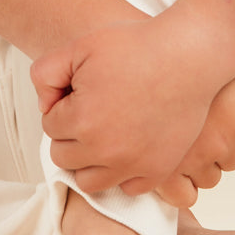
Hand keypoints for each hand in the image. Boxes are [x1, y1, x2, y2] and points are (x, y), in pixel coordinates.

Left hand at [31, 17, 222, 196]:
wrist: (189, 55)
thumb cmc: (136, 46)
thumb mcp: (79, 46)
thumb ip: (45, 74)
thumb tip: (45, 108)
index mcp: (81, 120)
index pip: (50, 126)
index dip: (63, 105)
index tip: (82, 89)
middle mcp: (105, 150)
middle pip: (64, 157)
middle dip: (71, 134)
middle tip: (93, 108)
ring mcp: (134, 164)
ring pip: (89, 181)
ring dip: (90, 160)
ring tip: (105, 132)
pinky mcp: (158, 170)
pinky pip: (127, 188)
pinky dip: (123, 172)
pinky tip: (129, 146)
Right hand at [151, 65, 234, 206]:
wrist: (133, 63)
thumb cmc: (169, 57)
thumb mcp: (216, 61)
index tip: (220, 121)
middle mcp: (218, 139)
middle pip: (232, 159)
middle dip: (217, 147)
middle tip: (198, 132)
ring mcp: (192, 159)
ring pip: (210, 178)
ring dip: (198, 166)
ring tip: (180, 146)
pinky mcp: (164, 175)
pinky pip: (185, 196)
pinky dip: (180, 188)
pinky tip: (170, 170)